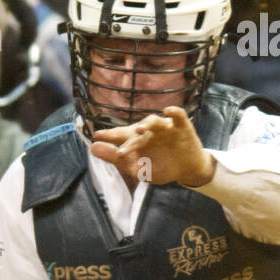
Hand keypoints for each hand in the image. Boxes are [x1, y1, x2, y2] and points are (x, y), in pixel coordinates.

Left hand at [91, 107, 214, 189]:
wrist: (186, 169)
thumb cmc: (161, 167)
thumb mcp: (138, 168)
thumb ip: (116, 159)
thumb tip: (92, 148)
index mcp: (137, 140)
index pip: (121, 135)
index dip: (109, 135)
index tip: (96, 135)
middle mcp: (149, 131)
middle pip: (137, 131)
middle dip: (129, 140)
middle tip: (121, 152)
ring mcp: (165, 127)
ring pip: (154, 121)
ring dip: (147, 123)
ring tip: (140, 130)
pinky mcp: (182, 126)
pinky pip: (178, 115)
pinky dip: (174, 112)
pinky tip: (167, 111)